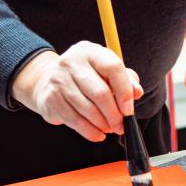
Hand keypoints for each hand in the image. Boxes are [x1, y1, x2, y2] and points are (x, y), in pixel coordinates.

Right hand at [11, 43, 142, 141]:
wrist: (49, 80)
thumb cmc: (86, 76)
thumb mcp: (106, 71)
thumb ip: (126, 80)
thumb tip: (137, 92)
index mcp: (90, 51)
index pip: (113, 67)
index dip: (124, 91)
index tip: (129, 109)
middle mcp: (72, 62)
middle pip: (100, 93)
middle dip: (114, 114)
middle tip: (120, 125)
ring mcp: (59, 80)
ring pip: (88, 110)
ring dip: (103, 124)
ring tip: (110, 128)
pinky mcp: (50, 98)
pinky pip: (75, 121)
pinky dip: (90, 132)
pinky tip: (98, 134)